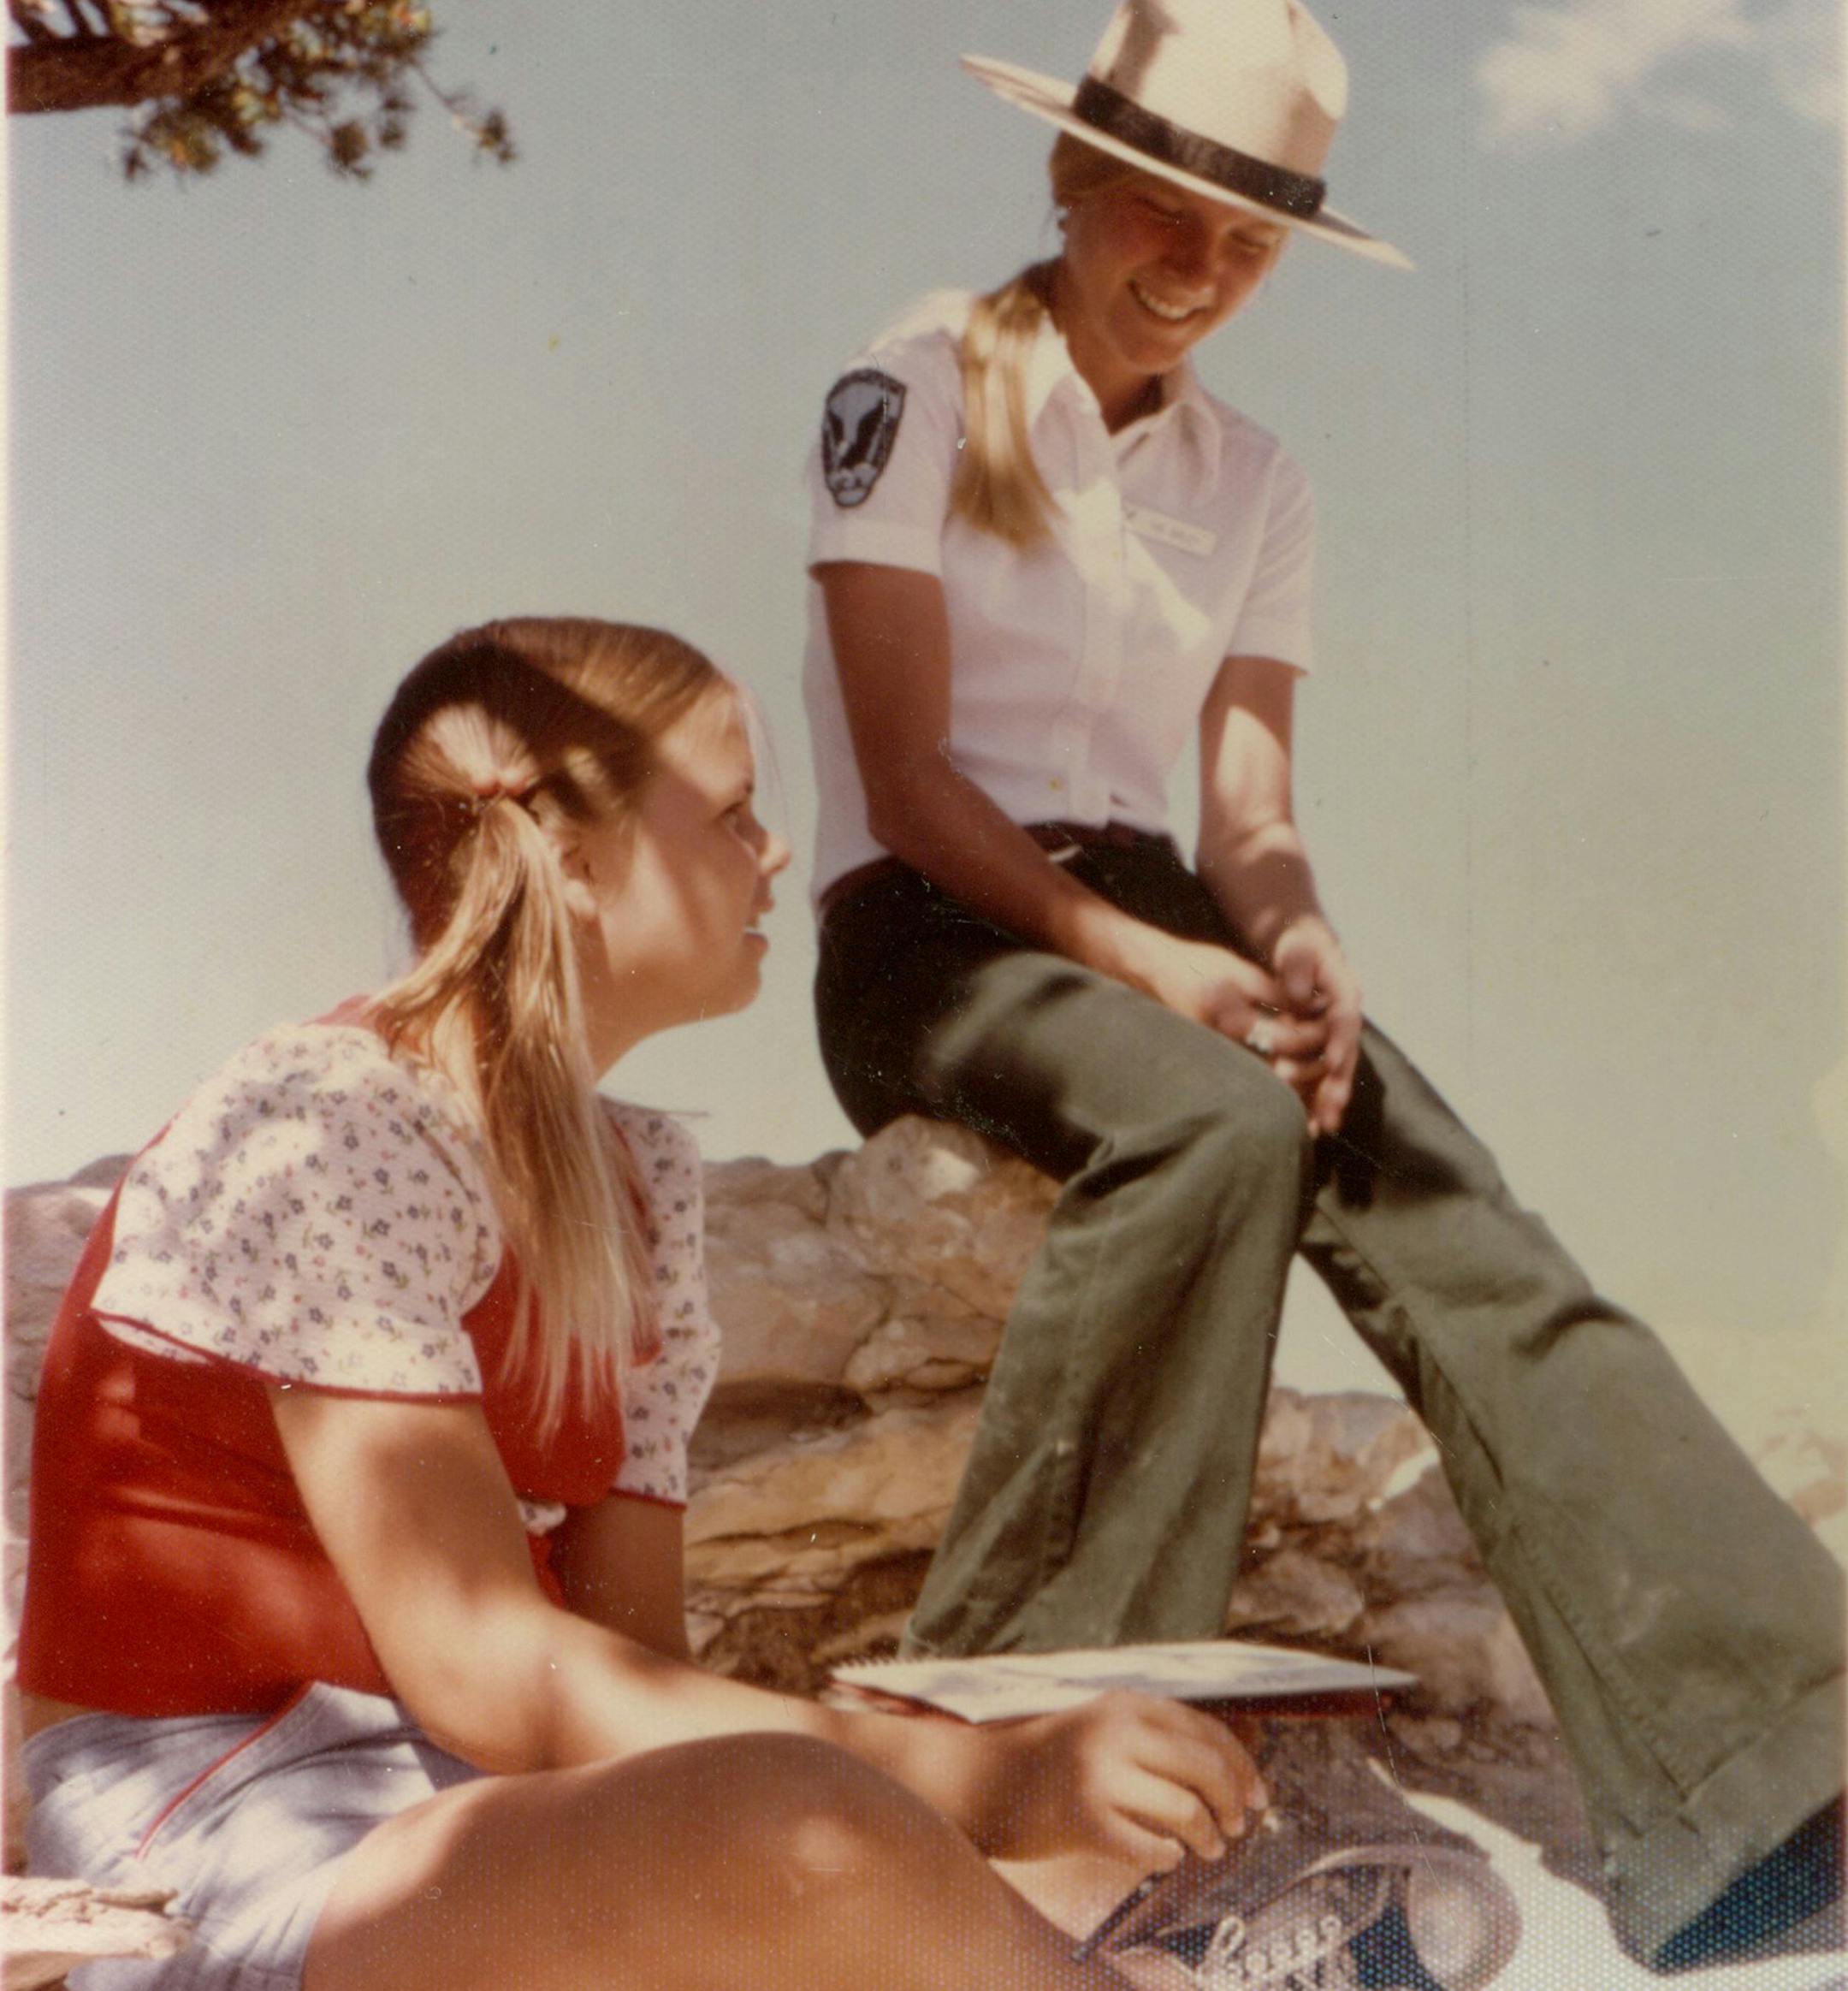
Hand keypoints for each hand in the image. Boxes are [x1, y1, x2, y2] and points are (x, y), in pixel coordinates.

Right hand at [976, 1690, 1266, 1870]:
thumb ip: (1157, 1736)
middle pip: (1204, 1768)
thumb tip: (1233, 1768)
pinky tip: (1167, 1856)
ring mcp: (1098, 1776)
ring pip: (1184, 1810)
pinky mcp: (1084, 1820)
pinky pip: (1149, 1847)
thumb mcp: (1106, 1725)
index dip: (1242, 1766)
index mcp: (1127, 1704)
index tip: (1259, 1796)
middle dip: (1232, 1803)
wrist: (987, 1779)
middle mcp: (1115, 1732)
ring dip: (1207, 1835)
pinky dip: (1168, 1856)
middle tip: (1236, 1826)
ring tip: (1207, 1847)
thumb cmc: (1056, 1759)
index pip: (1205, 1730)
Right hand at [1125, 931, 1324, 1065]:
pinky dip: (1271, 1079)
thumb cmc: (1198, 965)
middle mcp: (1220, 1042)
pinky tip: (1289, 1074)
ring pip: (1263, 1079)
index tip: (1334, 1027)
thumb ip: (1277, 992)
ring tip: (1318, 1071)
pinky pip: (1248, 1076)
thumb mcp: (1240, 970)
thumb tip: (1317, 1007)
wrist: (1153, 974)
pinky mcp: (1210, 1062)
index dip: (1314, 1035)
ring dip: (1293, 1079)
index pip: (1285, 1038)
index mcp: (1229, 1016)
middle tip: (1333, 1059)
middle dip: (1309, 1067)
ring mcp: (1213, 1056)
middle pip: (1276, 1068)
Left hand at [1268, 917, 1361, 1135]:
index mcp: (1345, 992)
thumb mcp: (1297, 947)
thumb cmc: (1298, 947)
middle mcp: (1345, 1018)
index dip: (1340, 1041)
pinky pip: (1322, 1076)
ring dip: (1327, 1100)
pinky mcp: (1323, 1047)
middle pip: (1345, 1055)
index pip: (1345, 1019)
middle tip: (1330, 1113)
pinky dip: (1316, 1099)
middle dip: (1338, 1085)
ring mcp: (1336, 1035)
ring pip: (1336, 1072)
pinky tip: (1311, 1126)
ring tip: (1319, 1128)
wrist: (1305, 950)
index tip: (1333, 1063)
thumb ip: (1298, 964)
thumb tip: (1297, 996)